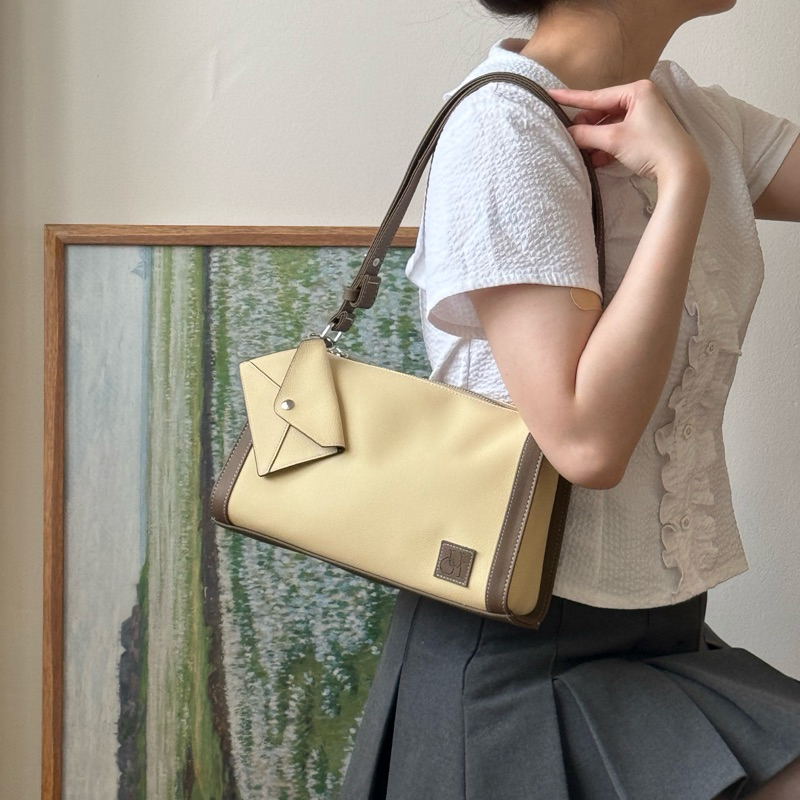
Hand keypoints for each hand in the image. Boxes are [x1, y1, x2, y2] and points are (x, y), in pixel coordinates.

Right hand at [546, 80, 708, 183]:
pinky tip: (598, 160)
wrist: (681, 169)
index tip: (551, 94)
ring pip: (610, 126)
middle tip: (570, 138)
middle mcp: (642, 98)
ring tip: (583, 153)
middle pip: (603, 111)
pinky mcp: (647, 133)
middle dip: (587, 127)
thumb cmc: (651, 147)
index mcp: (636, 91)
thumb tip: (568, 133)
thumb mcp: (613, 139)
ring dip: (596, 140)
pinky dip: (607, 147)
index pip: (596, 96)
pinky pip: (620, 136)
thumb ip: (586, 134)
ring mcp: (645, 116)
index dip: (572, 98)